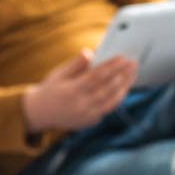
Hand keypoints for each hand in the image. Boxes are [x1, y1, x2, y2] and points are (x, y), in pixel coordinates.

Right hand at [23, 49, 138, 133]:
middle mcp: (82, 104)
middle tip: (134, 63)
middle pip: (108, 88)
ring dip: (125, 86)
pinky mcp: (91, 121)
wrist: (40, 113)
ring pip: (112, 100)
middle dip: (123, 74)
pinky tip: (124, 88)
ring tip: (133, 74)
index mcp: (72, 90)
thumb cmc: (50, 89)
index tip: (123, 57)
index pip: (97, 76)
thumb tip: (90, 52)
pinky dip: (118, 98)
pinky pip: (108, 109)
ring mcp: (87, 115)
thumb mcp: (58, 74)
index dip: (112, 66)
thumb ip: (75, 64)